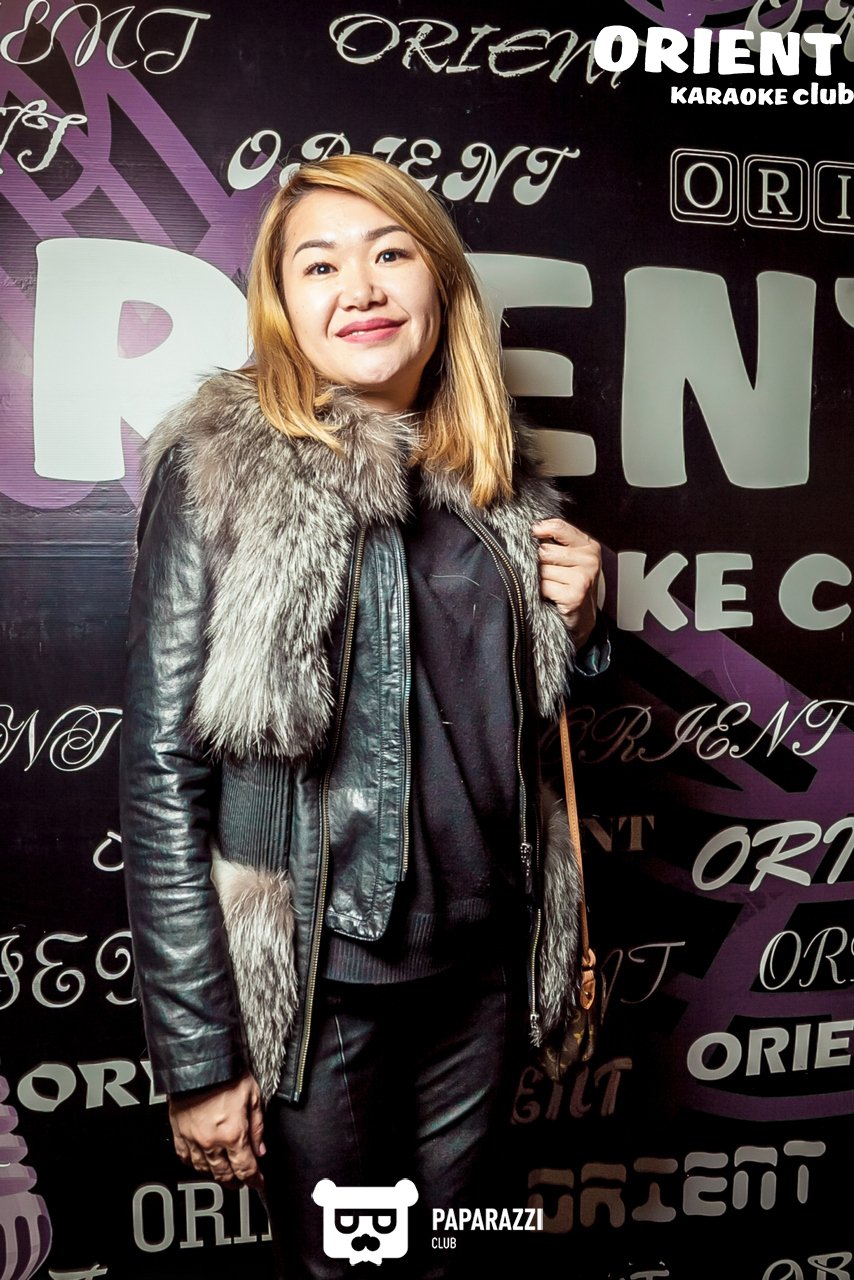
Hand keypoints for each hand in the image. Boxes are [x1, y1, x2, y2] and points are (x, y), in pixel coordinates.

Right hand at [168, 1072, 264, 1189]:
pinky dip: (194, 1165)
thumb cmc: (226, 1073)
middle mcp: (212, 1142)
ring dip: (217, 1175)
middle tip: (243, 1181)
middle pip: (225, 1174)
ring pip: (205, 1170)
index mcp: (233, 1134)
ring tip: (225, 1173)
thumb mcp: (253, 1096)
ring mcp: (193, 1139)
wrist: (197, 1062)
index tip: (259, 1184)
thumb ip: (257, 1126)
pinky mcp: (178, 1133)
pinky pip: (185, 1158)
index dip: (255, 1180)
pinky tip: (201, 1163)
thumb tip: (260, 1148)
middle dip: (236, 1181)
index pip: (246, 1169)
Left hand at [532, 518, 600, 650]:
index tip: (533, 533)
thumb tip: (531, 529)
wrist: (582, 616)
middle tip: (547, 572)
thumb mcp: (570, 559)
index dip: (540, 529)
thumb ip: (556, 542)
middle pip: (545, 550)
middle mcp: (589, 560)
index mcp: (589, 546)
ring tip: (550, 585)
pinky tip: (550, 595)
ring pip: (542, 570)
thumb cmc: (571, 585)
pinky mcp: (574, 595)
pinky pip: (543, 586)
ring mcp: (583, 578)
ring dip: (539, 579)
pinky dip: (541, 592)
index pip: (559, 527)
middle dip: (538, 561)